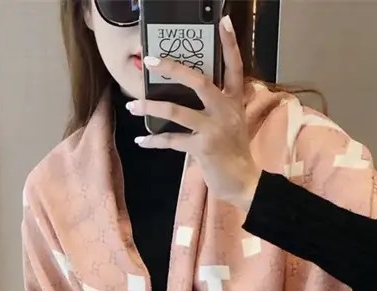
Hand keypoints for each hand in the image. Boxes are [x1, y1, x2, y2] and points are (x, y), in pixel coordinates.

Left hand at [127, 16, 261, 211]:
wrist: (244, 183)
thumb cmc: (234, 153)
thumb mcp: (232, 124)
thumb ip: (217, 107)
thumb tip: (186, 96)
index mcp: (234, 102)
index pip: (234, 68)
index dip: (230, 45)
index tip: (223, 22)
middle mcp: (225, 111)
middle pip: (198, 81)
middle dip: (172, 69)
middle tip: (151, 60)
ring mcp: (214, 129)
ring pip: (176, 111)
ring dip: (150, 108)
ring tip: (132, 106)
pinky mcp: (203, 147)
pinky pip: (172, 140)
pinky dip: (154, 141)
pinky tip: (142, 141)